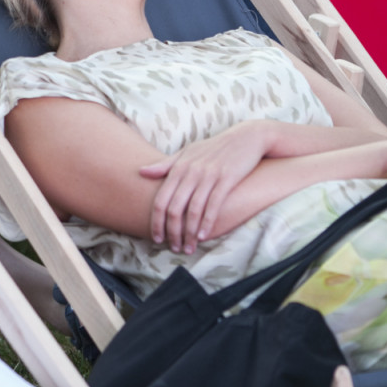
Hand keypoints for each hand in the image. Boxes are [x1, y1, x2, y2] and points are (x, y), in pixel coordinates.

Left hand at [140, 120, 270, 253]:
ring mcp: (208, 175)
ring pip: (193, 210)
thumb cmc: (214, 148)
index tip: (156, 238)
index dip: (156, 221)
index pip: (160, 200)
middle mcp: (190, 172)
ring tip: (188, 248)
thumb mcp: (187, 153)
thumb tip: (141, 172)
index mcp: (178, 168)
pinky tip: (203, 235)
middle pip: (174, 208)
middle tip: (173, 248)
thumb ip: (165, 165)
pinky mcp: (226, 179)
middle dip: (172, 232)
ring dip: (189, 233)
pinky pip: (214, 204)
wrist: (246, 137)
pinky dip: (207, 222)